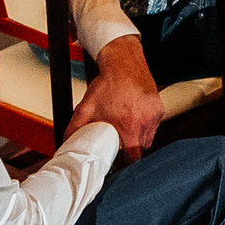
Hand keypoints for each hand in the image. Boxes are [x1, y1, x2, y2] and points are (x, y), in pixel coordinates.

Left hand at [73, 37, 164, 157]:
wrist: (123, 63)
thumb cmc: (106, 85)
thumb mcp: (85, 108)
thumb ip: (74, 129)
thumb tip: (65, 144)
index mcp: (129, 128)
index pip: (133, 157)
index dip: (125, 162)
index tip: (118, 159)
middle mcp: (145, 123)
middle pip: (142, 149)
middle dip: (131, 149)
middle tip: (120, 143)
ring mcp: (154, 116)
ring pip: (149, 137)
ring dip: (139, 137)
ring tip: (126, 128)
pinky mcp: (159, 109)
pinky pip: (153, 124)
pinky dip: (145, 124)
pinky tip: (134, 116)